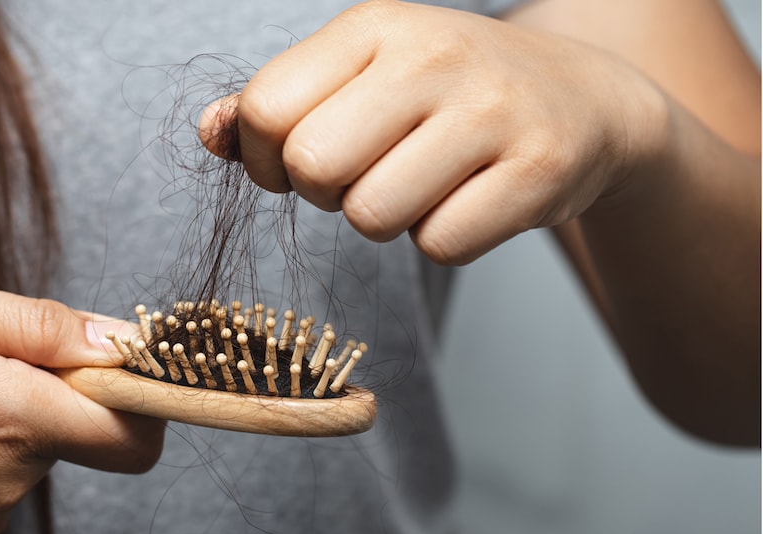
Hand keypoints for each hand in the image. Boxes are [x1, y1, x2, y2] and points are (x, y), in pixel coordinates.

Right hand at [0, 269, 162, 533]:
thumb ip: (37, 323)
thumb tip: (117, 339)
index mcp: (8, 416)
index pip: (134, 434)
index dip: (143, 395)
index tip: (114, 362)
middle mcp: (4, 480)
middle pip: (81, 434)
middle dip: (53, 390)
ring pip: (35, 454)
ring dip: (8, 417)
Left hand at [201, 0, 665, 263]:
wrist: (583, 100)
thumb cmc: (446, 94)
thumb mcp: (360, 75)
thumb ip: (276, 104)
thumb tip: (210, 133)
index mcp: (373, 26)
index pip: (265, 109)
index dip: (266, 158)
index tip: (300, 161)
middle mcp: (432, 56)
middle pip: (312, 167)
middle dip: (325, 193)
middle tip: (365, 176)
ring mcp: (492, 110)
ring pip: (372, 217)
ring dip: (384, 219)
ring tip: (421, 183)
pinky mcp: (539, 169)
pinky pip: (440, 245)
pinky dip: (444, 238)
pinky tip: (469, 199)